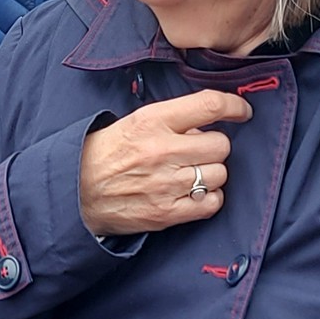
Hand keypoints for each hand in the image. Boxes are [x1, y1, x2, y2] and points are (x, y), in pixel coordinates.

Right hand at [79, 90, 251, 236]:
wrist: (77, 190)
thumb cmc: (107, 152)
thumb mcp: (135, 121)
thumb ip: (173, 119)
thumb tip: (208, 124)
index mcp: (153, 121)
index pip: (210, 105)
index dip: (235, 106)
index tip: (242, 111)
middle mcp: (163, 150)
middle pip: (221, 145)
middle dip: (215, 147)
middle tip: (199, 151)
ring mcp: (167, 184)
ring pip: (219, 174)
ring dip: (211, 173)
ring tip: (191, 173)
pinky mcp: (168, 213)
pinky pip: (211, 203)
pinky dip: (208, 199)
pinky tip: (193, 194)